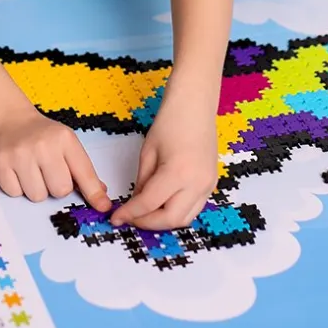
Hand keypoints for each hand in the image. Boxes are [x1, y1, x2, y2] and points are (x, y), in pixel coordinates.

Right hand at [0, 106, 111, 211]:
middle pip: (60, 191)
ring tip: (32, 171)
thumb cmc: (42, 136)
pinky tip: (18, 171)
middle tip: (48, 172)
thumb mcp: (67, 144)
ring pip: (37, 196)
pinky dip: (17, 188)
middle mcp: (43, 145)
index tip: (102, 207)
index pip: (84, 173)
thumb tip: (101, 198)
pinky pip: (15, 194)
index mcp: (64, 139)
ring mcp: (20, 154)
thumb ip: (83, 171)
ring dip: (36, 189)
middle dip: (56, 187)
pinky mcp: (0, 164)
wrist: (9, 120)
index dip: (94, 194)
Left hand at [110, 89, 217, 229]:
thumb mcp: (148, 153)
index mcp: (177, 173)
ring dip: (163, 221)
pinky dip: (176, 211)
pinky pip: (193, 208)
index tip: (116, 217)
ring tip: (144, 213)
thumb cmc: (170, 121)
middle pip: (170, 219)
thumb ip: (142, 182)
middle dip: (147, 223)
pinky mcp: (211, 183)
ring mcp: (208, 185)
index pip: (149, 204)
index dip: (130, 214)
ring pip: (184, 218)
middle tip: (130, 218)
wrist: (195, 104)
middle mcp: (196, 183)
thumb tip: (137, 203)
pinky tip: (161, 204)